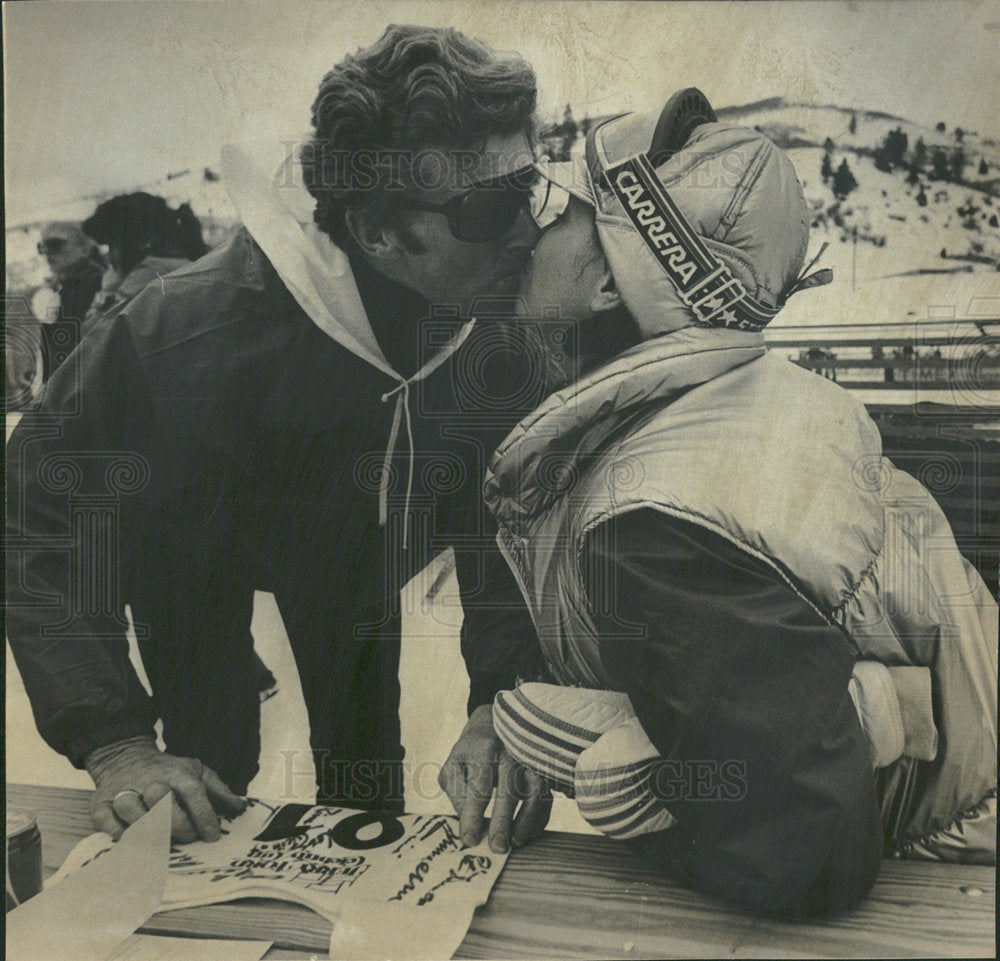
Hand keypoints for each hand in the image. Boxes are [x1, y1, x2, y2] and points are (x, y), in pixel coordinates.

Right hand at [85, 736, 245, 842]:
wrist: (126, 758)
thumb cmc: (168, 772)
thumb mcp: (197, 773)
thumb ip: (218, 791)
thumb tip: (239, 809)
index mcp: (178, 774)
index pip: (193, 793)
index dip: (204, 816)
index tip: (212, 836)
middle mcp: (152, 782)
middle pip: (165, 807)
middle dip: (180, 828)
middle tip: (188, 839)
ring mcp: (125, 793)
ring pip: (135, 814)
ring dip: (149, 832)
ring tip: (162, 841)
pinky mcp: (101, 805)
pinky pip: (109, 824)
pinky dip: (121, 835)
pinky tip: (134, 840)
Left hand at [439, 704, 551, 852]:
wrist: (497, 723)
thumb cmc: (472, 752)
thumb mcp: (455, 765)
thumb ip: (456, 791)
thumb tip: (466, 819)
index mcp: (483, 750)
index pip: (478, 786)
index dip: (473, 815)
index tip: (469, 840)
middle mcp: (510, 752)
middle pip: (509, 789)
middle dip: (502, 821)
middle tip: (497, 848)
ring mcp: (530, 760)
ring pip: (534, 792)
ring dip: (526, 820)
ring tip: (514, 843)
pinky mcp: (544, 770)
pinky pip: (546, 796)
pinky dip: (539, 818)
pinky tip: (526, 835)